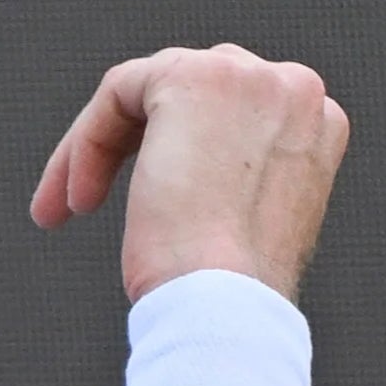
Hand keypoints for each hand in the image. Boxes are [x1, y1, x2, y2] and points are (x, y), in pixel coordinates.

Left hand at [28, 44, 350, 305]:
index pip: (231, 113)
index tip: (146, 209)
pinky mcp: (193, 79)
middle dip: (129, 146)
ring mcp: (248, 78)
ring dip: (97, 149)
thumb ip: (232, 179)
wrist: (228, 306)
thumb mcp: (246, 224)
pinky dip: (86, 144)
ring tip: (69, 207)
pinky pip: (117, 92)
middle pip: (188, 94)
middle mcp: (293, 89)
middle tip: (81, 202)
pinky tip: (77, 199)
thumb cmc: (232, 293)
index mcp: (315, 125)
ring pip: (146, 92)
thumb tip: (189, 179)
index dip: (174, 154)